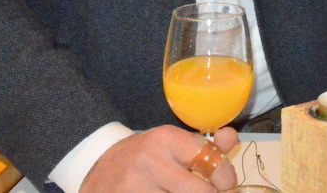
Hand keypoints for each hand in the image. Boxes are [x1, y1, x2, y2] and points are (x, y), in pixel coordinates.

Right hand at [81, 125, 238, 191]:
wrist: (95, 167)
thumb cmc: (144, 156)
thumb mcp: (173, 143)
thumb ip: (206, 144)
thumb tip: (231, 138)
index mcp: (166, 139)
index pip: (210, 161)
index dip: (225, 177)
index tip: (225, 184)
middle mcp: (151, 162)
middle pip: (200, 192)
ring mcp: (136, 188)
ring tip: (178, 191)